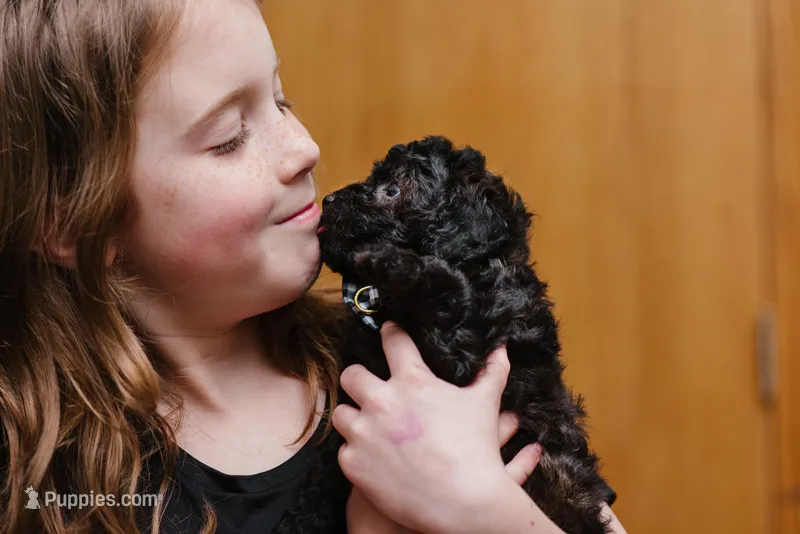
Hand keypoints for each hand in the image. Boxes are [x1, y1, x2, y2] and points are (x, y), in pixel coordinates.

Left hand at [333, 321, 542, 533]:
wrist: (463, 503)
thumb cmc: (476, 451)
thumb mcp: (485, 404)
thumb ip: (492, 372)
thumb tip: (501, 349)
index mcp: (412, 381)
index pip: (393, 341)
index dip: (390, 332)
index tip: (387, 331)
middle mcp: (381, 402)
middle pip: (351, 375)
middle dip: (359, 378)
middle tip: (368, 387)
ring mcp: (364, 434)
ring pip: (342, 414)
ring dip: (354, 418)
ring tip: (368, 426)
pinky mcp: (354, 464)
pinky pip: (344, 451)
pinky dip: (357, 454)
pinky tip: (374, 458)